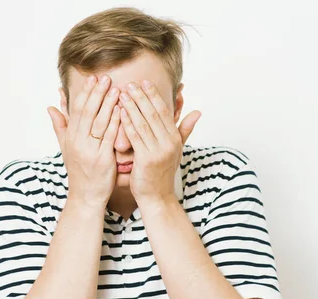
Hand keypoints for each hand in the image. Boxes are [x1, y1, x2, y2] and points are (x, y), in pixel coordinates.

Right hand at [47, 74, 121, 209]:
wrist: (85, 196)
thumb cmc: (79, 171)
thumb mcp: (66, 148)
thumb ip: (60, 126)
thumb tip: (51, 106)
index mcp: (70, 137)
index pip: (77, 110)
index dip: (85, 93)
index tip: (93, 78)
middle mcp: (78, 142)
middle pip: (87, 112)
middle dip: (97, 93)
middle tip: (105, 77)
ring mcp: (90, 151)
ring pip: (99, 123)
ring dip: (108, 104)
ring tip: (116, 89)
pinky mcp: (102, 160)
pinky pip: (109, 137)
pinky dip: (116, 123)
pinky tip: (122, 111)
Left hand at [118, 80, 201, 203]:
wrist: (157, 197)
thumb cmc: (162, 173)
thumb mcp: (176, 150)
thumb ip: (184, 130)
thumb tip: (197, 112)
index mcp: (175, 139)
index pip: (165, 111)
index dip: (154, 95)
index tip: (144, 82)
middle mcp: (169, 143)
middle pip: (154, 114)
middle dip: (141, 97)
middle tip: (130, 83)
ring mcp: (159, 151)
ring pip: (144, 123)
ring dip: (132, 107)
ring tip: (122, 93)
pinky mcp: (147, 160)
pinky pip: (136, 137)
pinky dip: (127, 123)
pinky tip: (120, 112)